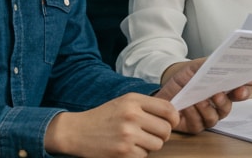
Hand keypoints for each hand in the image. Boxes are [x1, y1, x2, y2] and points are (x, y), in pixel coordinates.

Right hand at [43, 93, 177, 157]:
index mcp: (133, 100)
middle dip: (162, 134)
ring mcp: (127, 134)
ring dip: (150, 145)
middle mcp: (132, 115)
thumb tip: (173, 114)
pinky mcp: (123, 152)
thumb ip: (147, 106)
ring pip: (158, 144)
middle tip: (151, 134)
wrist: (76, 132)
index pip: (168, 108)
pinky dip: (138, 154)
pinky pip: (144, 155)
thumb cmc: (104, 117)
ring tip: (137, 141)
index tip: (172, 122)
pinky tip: (127, 148)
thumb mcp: (124, 102)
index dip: (175, 118)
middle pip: (166, 129)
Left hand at [154, 60, 251, 134]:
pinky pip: (203, 121)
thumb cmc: (183, 79)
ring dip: (213, 104)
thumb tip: (229, 58)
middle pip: (241, 98)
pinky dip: (195, 112)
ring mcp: (212, 113)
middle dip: (241, 94)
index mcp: (226, 84)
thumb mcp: (198, 65)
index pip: (251, 80)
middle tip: (238, 91)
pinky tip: (189, 105)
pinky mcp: (199, 125)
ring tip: (202, 98)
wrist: (163, 92)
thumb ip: (214, 63)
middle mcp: (223, 100)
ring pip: (222, 112)